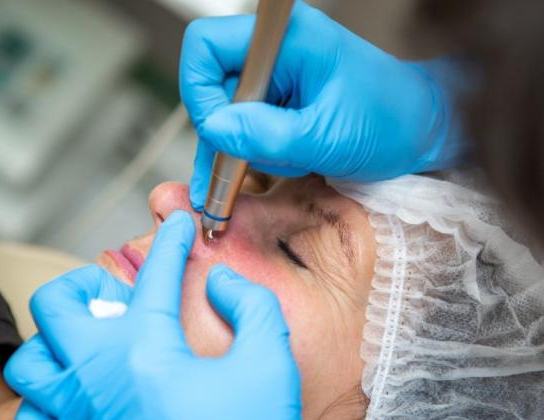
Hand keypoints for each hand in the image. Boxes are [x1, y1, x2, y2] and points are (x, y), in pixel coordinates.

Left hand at [4, 211, 304, 419]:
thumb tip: (220, 280)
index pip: (154, 275)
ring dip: (56, 337)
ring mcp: (81, 416)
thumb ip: (250, 304)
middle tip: (119, 293)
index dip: (172, 242)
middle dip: (85, 282)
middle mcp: (99, 376)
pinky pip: (32, 411)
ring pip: (30, 358)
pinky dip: (47, 391)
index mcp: (147, 349)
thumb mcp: (271, 363)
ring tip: (92, 338)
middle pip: (56, 303)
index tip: (180, 227)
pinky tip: (81, 387)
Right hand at [181, 0, 457, 209]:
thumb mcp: (326, 137)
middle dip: (225, 133)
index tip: (221, 133)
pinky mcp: (277, 101)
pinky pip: (241, 126)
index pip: (206, 47)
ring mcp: (274, 77)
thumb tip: (213, 130)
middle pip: (210, 87)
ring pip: (223, 114)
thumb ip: (267, 135)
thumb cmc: (388, 123)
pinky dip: (241, 155)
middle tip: (244, 165)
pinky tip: (240, 181)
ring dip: (243, 149)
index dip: (200, 92)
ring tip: (289, 160)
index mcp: (287, 40)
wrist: (418, 131)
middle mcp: (274, 52)